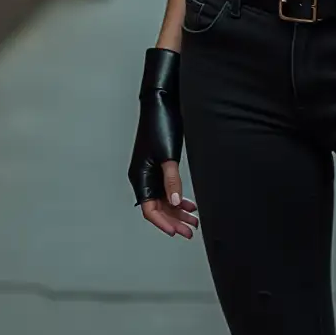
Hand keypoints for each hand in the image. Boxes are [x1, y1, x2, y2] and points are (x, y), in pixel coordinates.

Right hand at [128, 47, 198, 239]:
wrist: (160, 101)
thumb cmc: (160, 125)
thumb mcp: (168, 155)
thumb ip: (171, 180)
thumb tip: (175, 202)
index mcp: (140, 176)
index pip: (149, 209)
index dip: (163, 222)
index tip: (177, 232)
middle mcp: (143, 176)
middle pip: (158, 207)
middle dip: (174, 220)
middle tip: (191, 231)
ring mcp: (151, 171)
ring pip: (164, 199)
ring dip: (178, 210)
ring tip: (195, 221)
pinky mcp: (160, 164)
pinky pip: (167, 187)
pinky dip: (178, 196)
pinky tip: (190, 203)